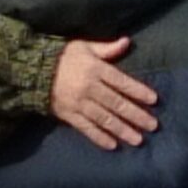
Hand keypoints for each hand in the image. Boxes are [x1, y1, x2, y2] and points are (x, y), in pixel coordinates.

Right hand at [50, 37, 159, 151]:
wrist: (33, 72)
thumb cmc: (63, 57)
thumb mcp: (85, 47)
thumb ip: (107, 49)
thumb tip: (127, 41)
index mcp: (95, 69)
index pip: (121, 82)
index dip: (138, 91)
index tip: (154, 100)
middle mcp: (89, 88)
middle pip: (116, 103)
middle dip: (136, 115)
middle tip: (153, 125)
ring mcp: (79, 104)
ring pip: (104, 119)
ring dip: (122, 130)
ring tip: (138, 139)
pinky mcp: (69, 116)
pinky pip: (87, 128)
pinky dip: (100, 137)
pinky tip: (113, 145)